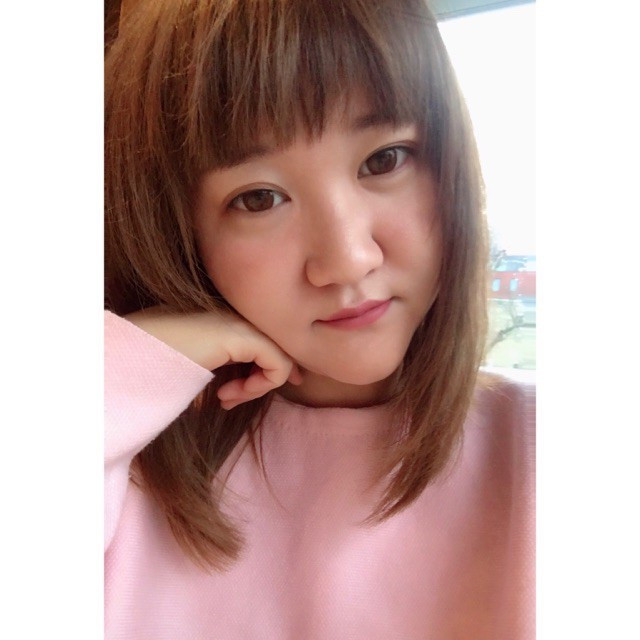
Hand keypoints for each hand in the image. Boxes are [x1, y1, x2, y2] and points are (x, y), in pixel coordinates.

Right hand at [124, 306, 302, 409]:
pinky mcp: (242, 336)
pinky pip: (278, 365)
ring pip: (281, 357)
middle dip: (266, 379)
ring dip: (256, 387)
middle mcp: (235, 316)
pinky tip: (225, 396)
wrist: (131, 354)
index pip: (263, 339)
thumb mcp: (189, 365)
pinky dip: (260, 387)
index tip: (239, 393)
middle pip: (276, 347)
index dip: (264, 368)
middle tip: (230, 400)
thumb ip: (212, 370)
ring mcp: (240, 323)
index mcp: (223, 319)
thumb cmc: (152, 362)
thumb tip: (221, 395)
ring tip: (224, 398)